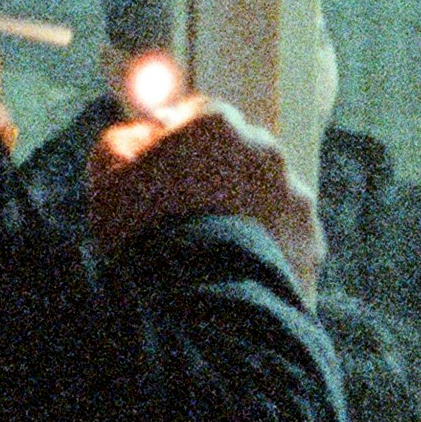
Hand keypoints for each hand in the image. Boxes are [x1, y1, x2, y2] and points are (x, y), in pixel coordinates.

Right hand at [87, 76, 321, 289]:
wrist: (202, 305)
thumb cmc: (146, 234)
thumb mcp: (108, 179)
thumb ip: (121, 141)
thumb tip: (138, 135)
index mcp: (218, 123)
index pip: (194, 116)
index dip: (171, 146)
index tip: (156, 177)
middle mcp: (267, 150)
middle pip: (235, 156)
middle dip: (213, 179)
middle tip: (182, 220)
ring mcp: (296, 196)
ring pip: (263, 198)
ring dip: (241, 216)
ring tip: (210, 257)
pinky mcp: (312, 242)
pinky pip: (283, 240)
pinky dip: (265, 252)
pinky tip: (236, 277)